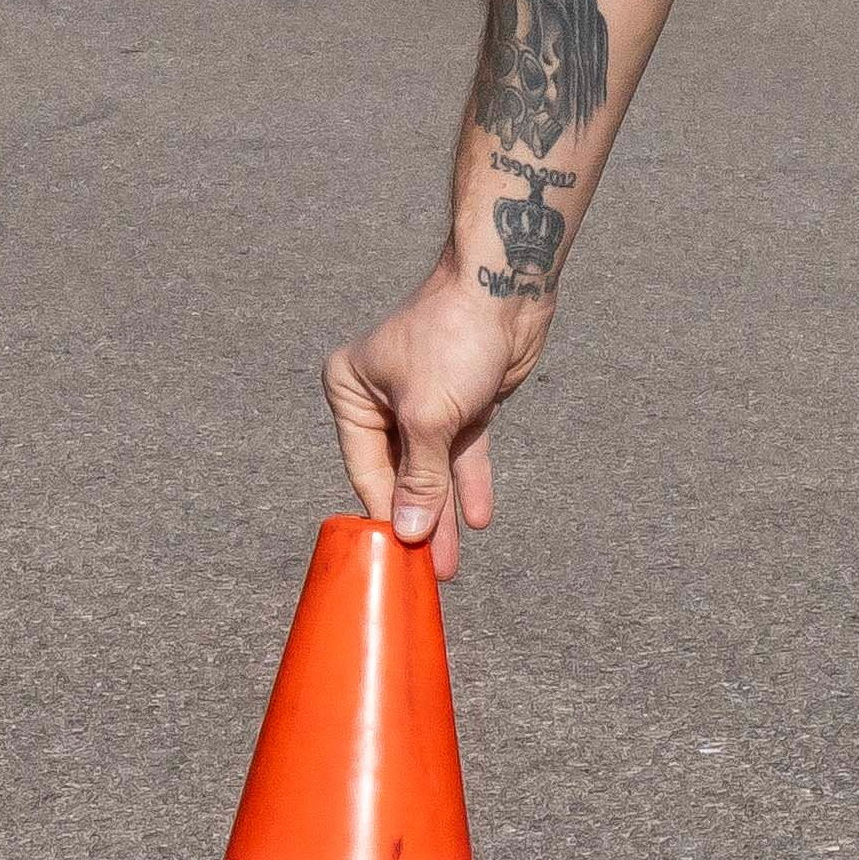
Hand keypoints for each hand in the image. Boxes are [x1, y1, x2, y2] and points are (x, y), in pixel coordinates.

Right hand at [326, 261, 546, 549]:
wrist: (507, 287)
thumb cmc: (453, 336)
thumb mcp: (430, 416)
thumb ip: (421, 478)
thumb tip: (408, 532)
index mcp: (352, 391)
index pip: (365, 468)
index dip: (386, 512)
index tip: (398, 558)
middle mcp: (382, 397)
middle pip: (400, 473)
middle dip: (417, 520)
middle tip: (428, 572)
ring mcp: (424, 402)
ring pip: (433, 469)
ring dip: (443, 512)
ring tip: (450, 563)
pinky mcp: (462, 403)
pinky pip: (462, 453)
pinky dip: (468, 482)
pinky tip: (476, 518)